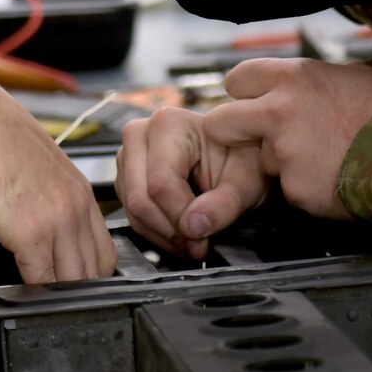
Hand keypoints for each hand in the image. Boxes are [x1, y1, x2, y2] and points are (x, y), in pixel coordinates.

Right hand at [0, 64, 116, 283]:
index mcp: (78, 187)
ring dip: (56, 290)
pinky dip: (33, 290)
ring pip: (74, 278)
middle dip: (78, 285)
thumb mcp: (31, 160)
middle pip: (96, 267)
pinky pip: (42, 279)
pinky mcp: (31, 234)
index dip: (89, 267)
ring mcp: (58, 221)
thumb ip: (43, 189)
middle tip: (57, 295)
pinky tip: (20, 288)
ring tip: (38, 296)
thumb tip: (33, 210)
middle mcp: (76, 204)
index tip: (71, 276)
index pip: (103, 246)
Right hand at [117, 107, 267, 259]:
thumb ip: (223, 205)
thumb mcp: (246, 182)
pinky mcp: (126, 176)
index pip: (161, 185)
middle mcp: (139, 135)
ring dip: (163, 235)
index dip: (181, 220)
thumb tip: (194, 227)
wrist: (236, 156)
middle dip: (171, 231)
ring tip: (193, 241)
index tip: (203, 239)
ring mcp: (127, 155)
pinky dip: (155, 231)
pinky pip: (131, 214)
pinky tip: (180, 232)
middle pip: (140, 199)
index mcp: (168, 124)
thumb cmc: (242, 161)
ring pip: (133, 211)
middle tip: (198, 247)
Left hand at [197, 59, 371, 225]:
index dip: (244, 94)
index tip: (252, 102)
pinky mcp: (295, 189)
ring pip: (262, 160)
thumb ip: (313, 79)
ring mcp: (284, 153)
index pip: (236, 79)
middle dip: (233, 131)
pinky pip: (289, 188)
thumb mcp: (353, 75)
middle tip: (255, 138)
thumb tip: (299, 82)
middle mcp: (278, 112)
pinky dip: (306, 187)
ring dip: (282, 162)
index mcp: (293, 77)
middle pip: (222, 121)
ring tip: (325, 158)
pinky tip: (334, 178)